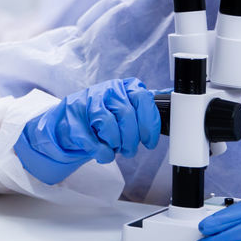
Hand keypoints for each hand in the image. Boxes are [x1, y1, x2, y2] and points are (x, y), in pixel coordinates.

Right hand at [13, 78, 161, 184]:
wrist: (67, 123)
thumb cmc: (101, 117)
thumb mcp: (124, 107)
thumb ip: (144, 105)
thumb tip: (172, 97)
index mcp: (123, 86)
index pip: (143, 99)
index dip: (149, 124)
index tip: (149, 141)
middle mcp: (107, 90)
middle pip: (127, 115)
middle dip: (131, 140)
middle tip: (129, 150)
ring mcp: (87, 101)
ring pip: (109, 125)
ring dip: (115, 144)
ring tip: (113, 148)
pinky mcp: (72, 117)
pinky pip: (90, 139)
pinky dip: (101, 152)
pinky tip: (102, 153)